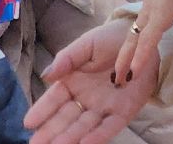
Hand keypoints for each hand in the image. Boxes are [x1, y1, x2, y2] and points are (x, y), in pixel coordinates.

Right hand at [27, 19, 154, 143]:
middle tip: (36, 143)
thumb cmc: (111, 41)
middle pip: (65, 118)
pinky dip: (98, 136)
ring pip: (84, 126)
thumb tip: (46, 75)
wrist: (143, 39)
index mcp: (72, 83)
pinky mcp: (123, 111)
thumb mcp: (87, 45)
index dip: (42, 111)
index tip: (28, 123)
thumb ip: (67, 59)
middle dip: (51, 131)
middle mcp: (85, 99)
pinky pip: (109, 126)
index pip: (54, 100)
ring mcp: (104, 107)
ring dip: (71, 136)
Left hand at [112, 0, 172, 94]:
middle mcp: (151, 2)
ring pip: (136, 38)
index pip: (144, 21)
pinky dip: (141, 56)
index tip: (132, 54)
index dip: (137, 39)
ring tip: (119, 77)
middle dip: (126, 54)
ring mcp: (154, 8)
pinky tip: (134, 71)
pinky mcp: (160, 14)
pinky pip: (148, 40)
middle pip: (135, 32)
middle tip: (118, 74)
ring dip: (127, 58)